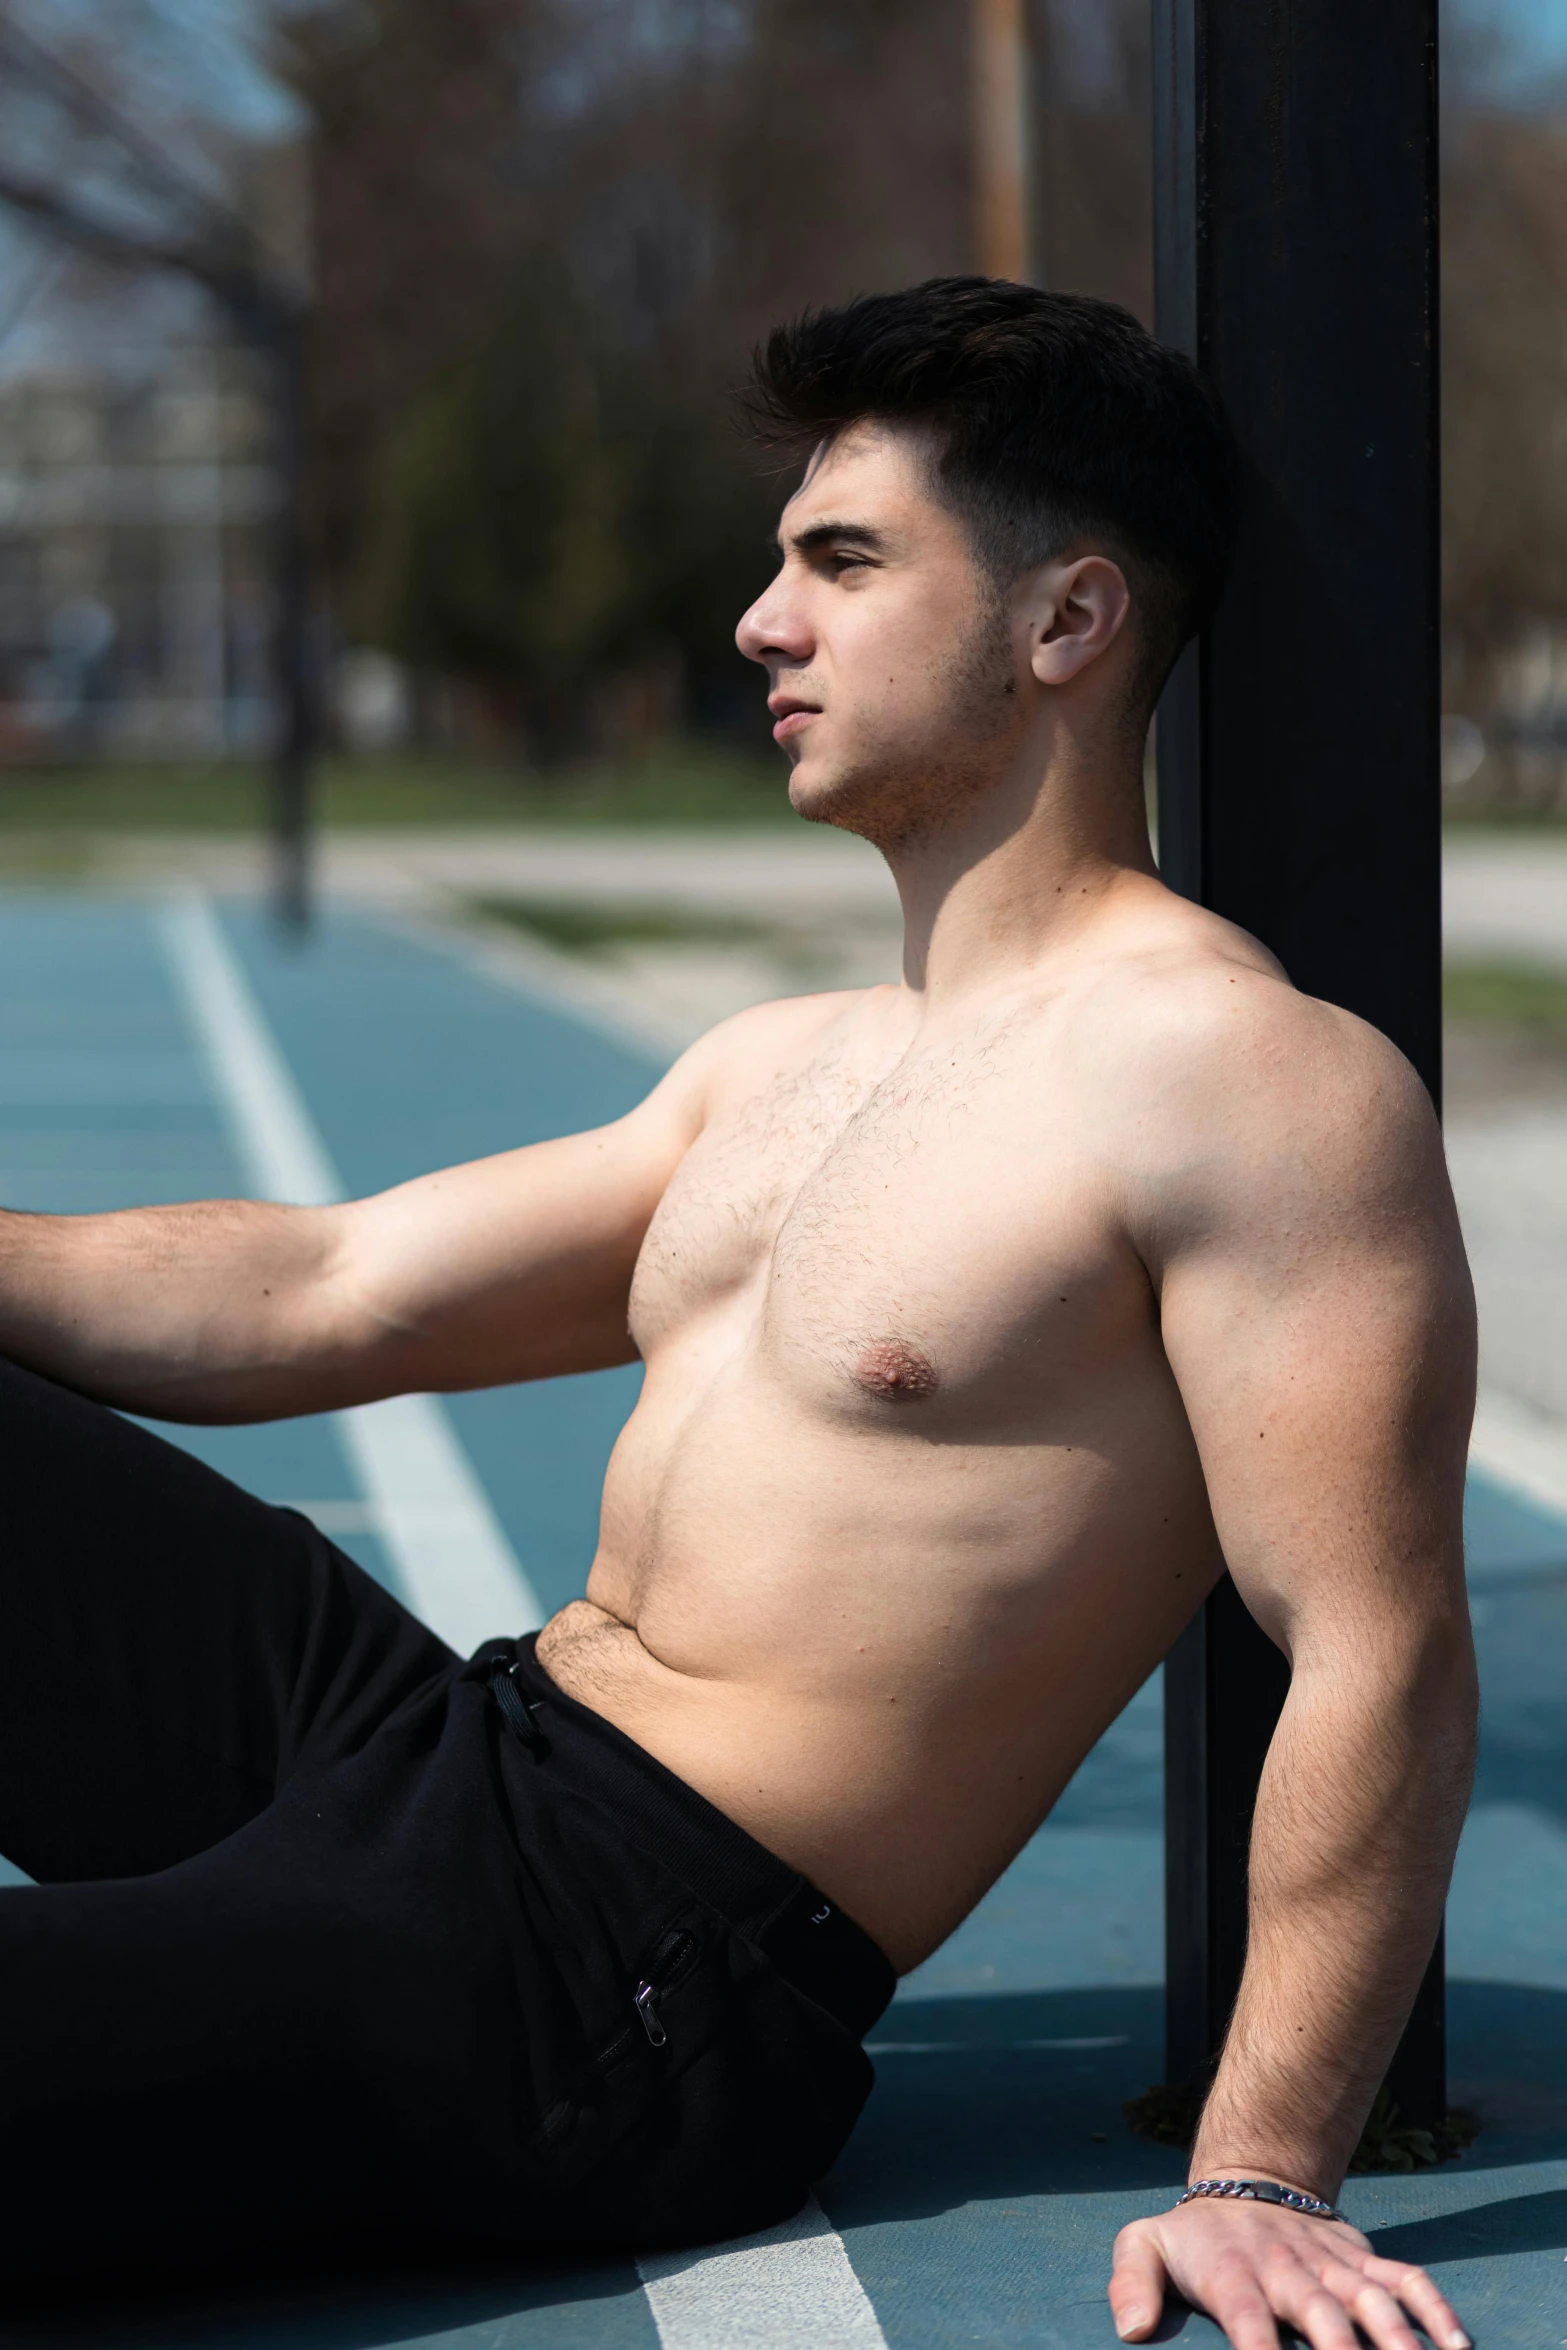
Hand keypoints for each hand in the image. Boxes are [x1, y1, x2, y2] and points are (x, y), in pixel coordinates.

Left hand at [1109, 2197, 1469, 2349]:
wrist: (1247, 2182)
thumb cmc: (1193, 2237)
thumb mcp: (1144, 2243)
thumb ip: (1130, 2281)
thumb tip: (1132, 2331)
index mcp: (1233, 2274)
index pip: (1246, 2317)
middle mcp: (1288, 2270)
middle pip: (1321, 2313)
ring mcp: (1331, 2264)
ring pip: (1372, 2300)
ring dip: (1399, 2339)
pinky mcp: (1363, 2260)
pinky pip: (1407, 2279)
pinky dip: (1435, 2308)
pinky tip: (1458, 2346)